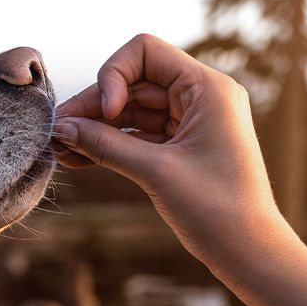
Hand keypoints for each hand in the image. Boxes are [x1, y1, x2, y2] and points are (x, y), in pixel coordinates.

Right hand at [54, 34, 286, 270]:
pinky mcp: (183, 146)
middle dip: (95, 106)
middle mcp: (202, 96)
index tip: (105, 113)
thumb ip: (106, 145)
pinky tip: (78, 157)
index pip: (145, 52)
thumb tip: (62, 128)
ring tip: (60, 148)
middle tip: (57, 132)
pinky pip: (139, 134)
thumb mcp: (156, 172)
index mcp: (208, 88)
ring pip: (132, 110)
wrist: (249, 253)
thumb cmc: (217, 210)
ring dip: (97, 127)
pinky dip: (111, 143)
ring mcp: (192, 120)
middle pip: (134, 82)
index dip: (114, 75)